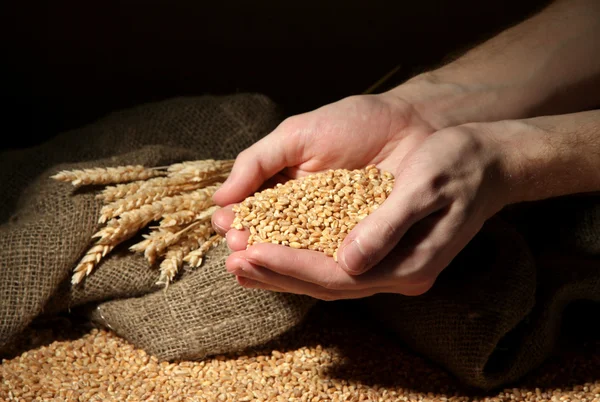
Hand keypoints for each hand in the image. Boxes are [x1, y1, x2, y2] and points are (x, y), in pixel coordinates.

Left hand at [214, 119, 510, 299]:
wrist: (487, 162)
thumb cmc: (458, 166)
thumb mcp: (425, 187)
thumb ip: (387, 226)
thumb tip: (347, 261)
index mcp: (409, 264)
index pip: (338, 275)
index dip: (291, 266)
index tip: (250, 252)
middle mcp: (397, 273)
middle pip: (325, 283)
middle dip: (277, 273)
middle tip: (232, 263)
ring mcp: (390, 265)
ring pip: (325, 277)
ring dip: (282, 270)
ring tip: (240, 261)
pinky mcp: (381, 251)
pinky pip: (332, 261)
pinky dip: (300, 257)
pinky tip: (274, 249)